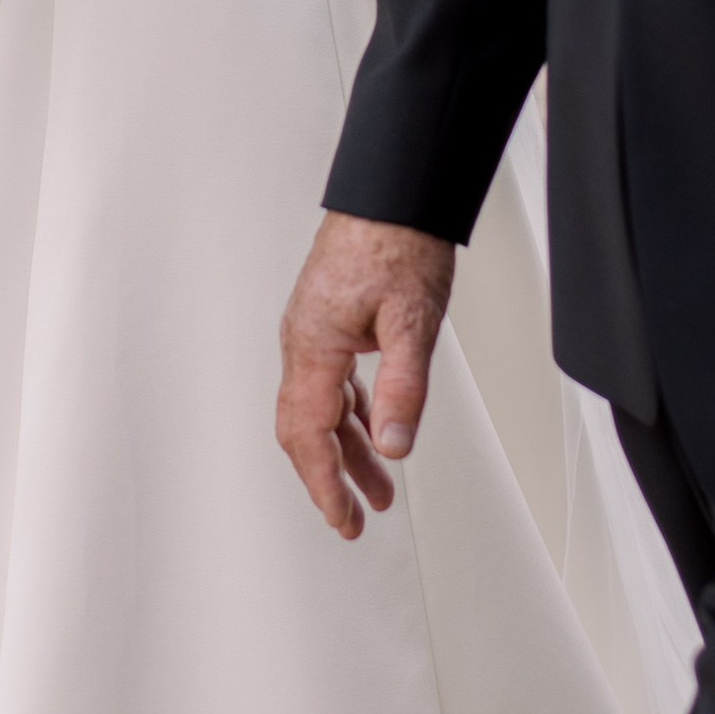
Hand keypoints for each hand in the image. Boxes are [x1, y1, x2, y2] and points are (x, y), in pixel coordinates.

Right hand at [277, 212, 457, 539]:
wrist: (393, 191)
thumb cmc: (397, 241)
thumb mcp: (412, 321)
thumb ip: (403, 388)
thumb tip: (395, 448)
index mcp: (312, 345)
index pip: (308, 434)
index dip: (324, 484)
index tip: (344, 521)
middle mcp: (303, 341)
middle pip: (304, 428)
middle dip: (328, 479)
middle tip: (354, 522)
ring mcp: (313, 331)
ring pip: (321, 407)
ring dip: (347, 451)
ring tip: (379, 490)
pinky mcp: (329, 321)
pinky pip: (332, 383)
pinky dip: (352, 417)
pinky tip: (376, 433)